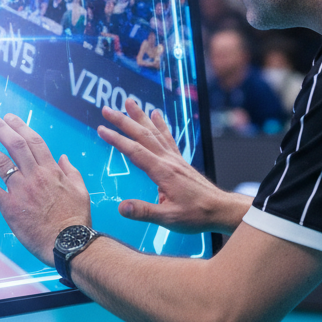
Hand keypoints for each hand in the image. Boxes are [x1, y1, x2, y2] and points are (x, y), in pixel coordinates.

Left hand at [0, 112, 90, 265]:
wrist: (69, 243)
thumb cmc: (76, 218)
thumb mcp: (81, 190)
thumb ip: (71, 171)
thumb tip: (63, 157)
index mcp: (51, 170)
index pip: (33, 141)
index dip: (20, 126)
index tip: (9, 117)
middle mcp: (35, 176)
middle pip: (15, 145)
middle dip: (0, 128)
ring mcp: (22, 191)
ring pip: (1, 163)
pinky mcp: (11, 208)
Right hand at [98, 99, 247, 234]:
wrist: (221, 209)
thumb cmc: (196, 215)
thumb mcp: (169, 219)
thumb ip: (144, 212)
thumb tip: (121, 207)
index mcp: (163, 172)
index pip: (135, 151)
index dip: (117, 140)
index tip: (101, 129)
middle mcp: (168, 160)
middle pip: (142, 135)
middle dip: (123, 121)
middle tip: (106, 110)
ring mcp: (175, 159)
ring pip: (154, 132)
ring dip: (140, 116)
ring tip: (129, 102)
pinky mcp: (180, 161)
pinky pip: (167, 137)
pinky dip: (160, 124)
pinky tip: (156, 114)